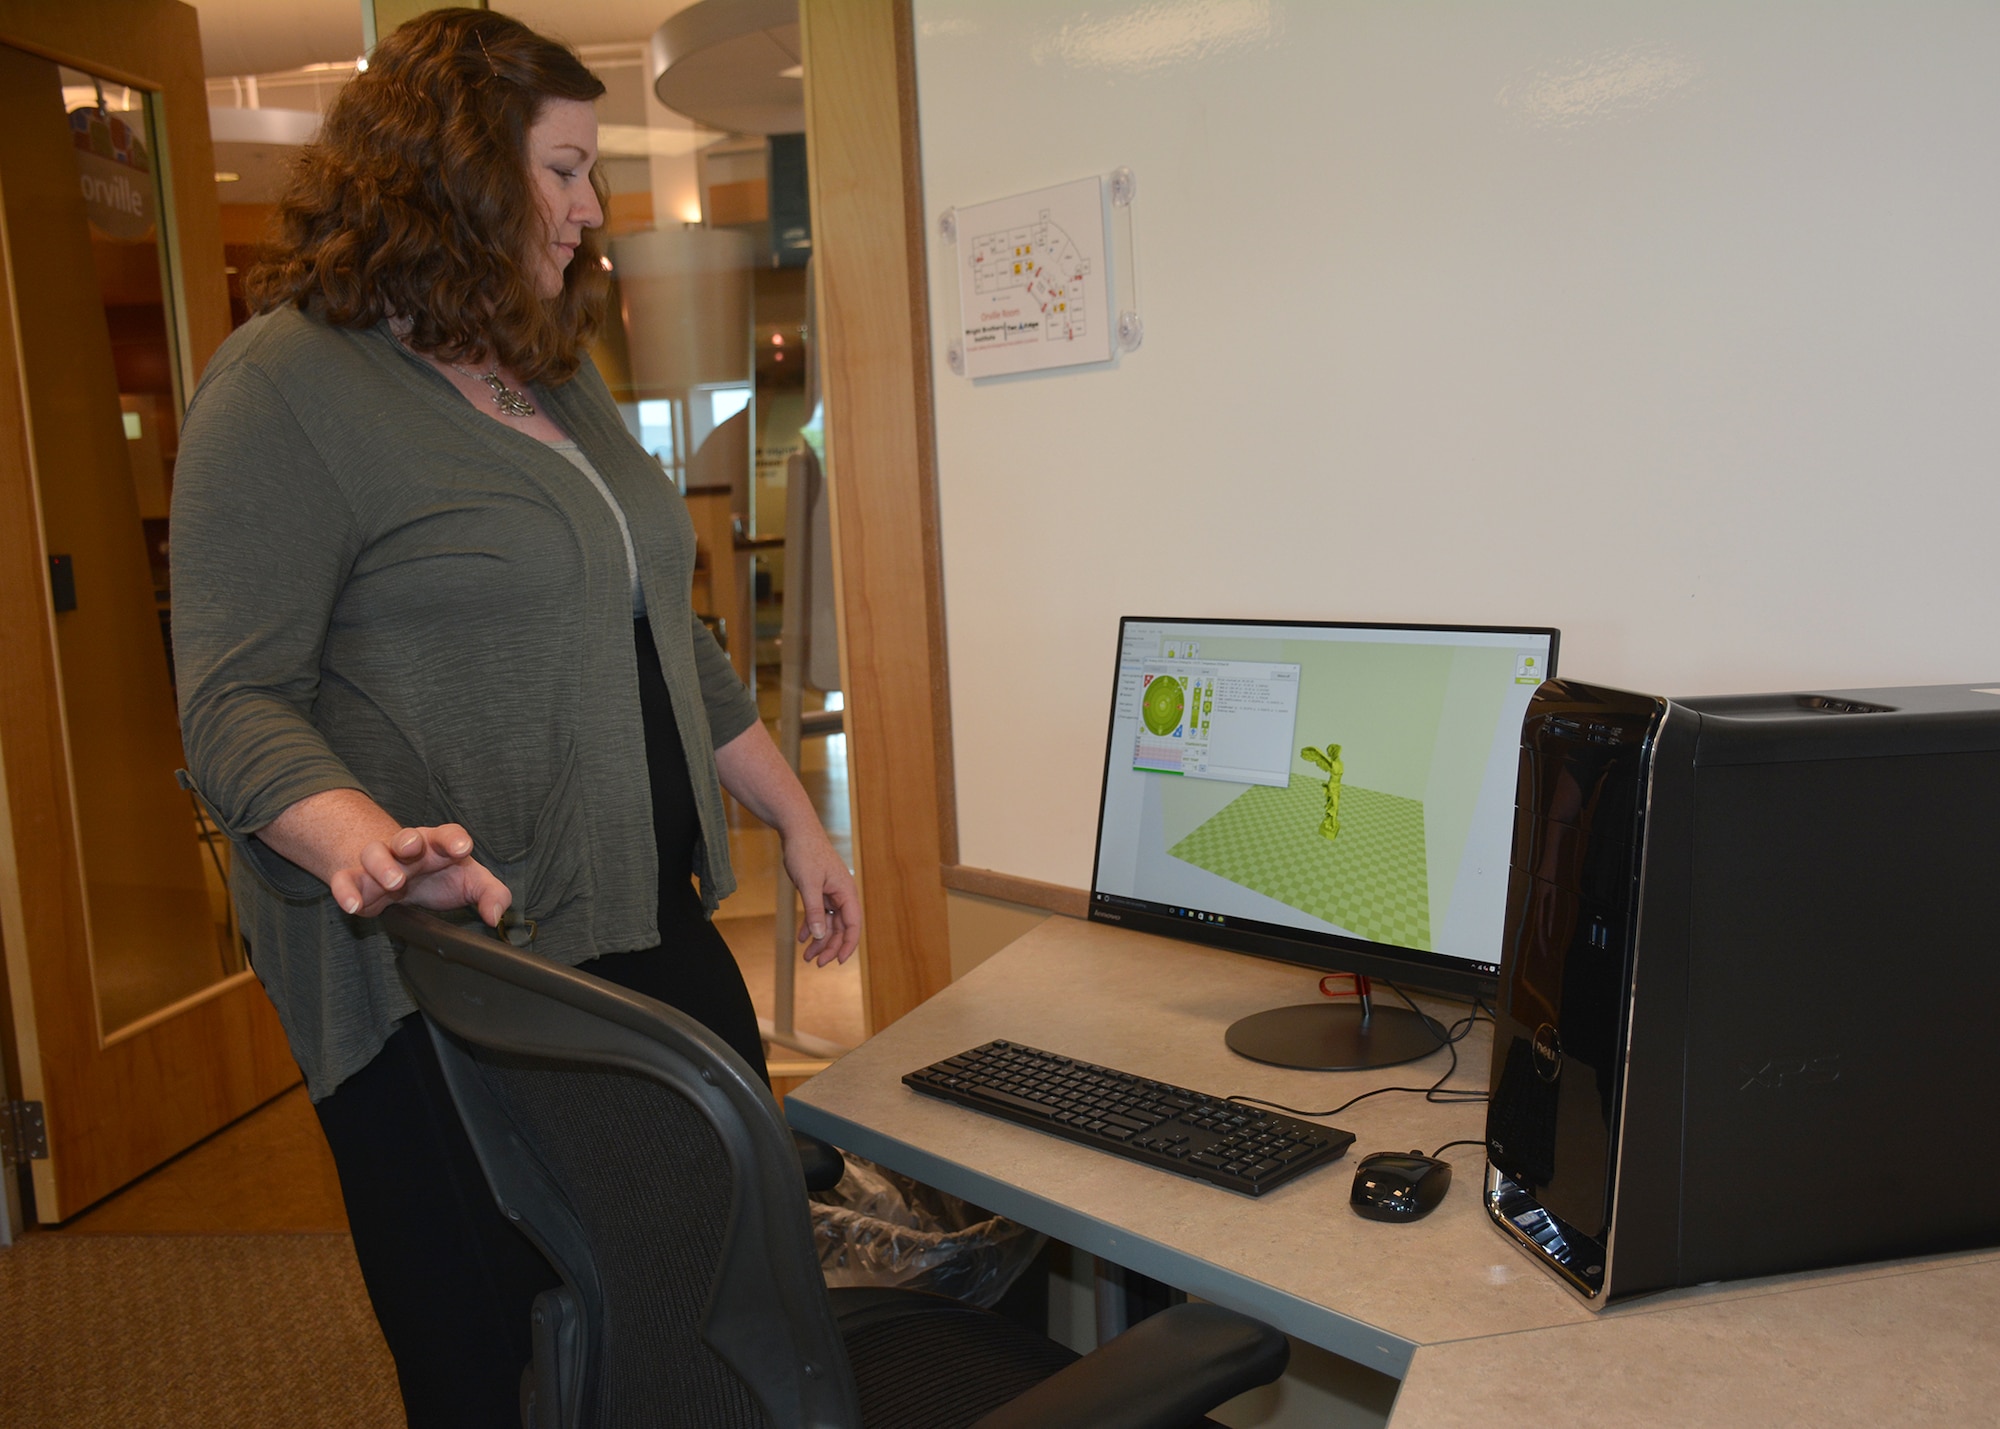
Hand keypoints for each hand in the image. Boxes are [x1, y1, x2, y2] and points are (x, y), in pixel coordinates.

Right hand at [328, 823, 511, 926]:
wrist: (400, 876)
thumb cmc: (440, 875)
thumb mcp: (471, 882)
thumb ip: (491, 895)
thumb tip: (496, 916)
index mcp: (438, 844)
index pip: (448, 834)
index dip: (454, 838)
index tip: (462, 848)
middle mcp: (407, 849)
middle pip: (405, 837)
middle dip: (408, 841)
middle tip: (414, 850)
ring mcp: (380, 862)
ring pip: (373, 854)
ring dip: (381, 865)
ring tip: (393, 882)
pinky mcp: (358, 881)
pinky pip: (345, 880)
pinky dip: (345, 891)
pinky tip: (353, 905)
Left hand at [782, 824, 860, 966]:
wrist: (797, 830)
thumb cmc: (805, 853)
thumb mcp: (808, 885)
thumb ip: (814, 911)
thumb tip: (820, 936)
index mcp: (846, 892)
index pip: (852, 925)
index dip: (847, 945)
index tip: (838, 963)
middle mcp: (842, 894)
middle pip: (841, 928)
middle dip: (829, 947)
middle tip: (815, 963)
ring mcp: (831, 892)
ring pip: (829, 923)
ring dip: (819, 940)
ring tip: (806, 956)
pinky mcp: (820, 889)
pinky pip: (819, 913)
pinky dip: (811, 926)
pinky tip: (801, 938)